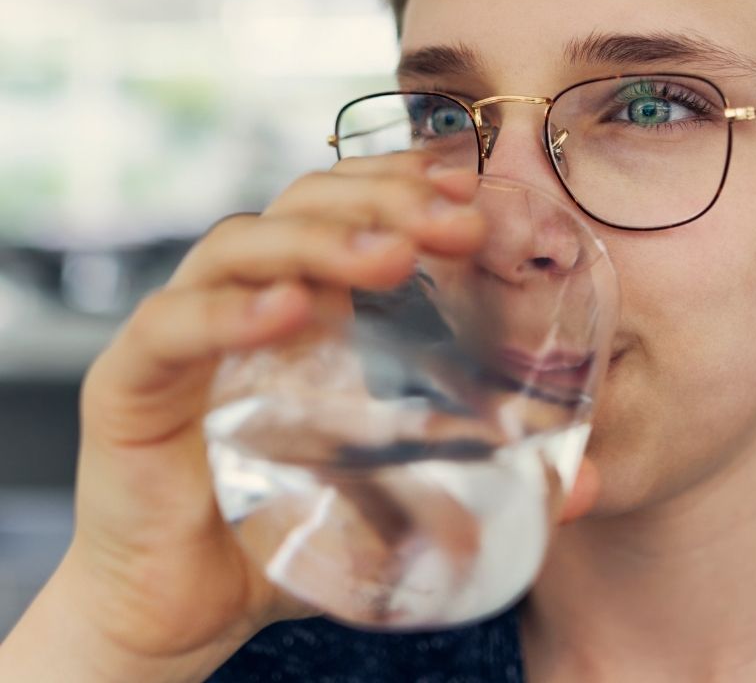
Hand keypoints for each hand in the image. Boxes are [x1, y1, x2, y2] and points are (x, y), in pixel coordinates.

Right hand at [41, 154, 487, 669]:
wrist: (183, 611)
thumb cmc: (286, 530)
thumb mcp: (397, 490)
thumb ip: (482, 480)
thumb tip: (592, 489)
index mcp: (306, 301)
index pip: (348, 203)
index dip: (403, 178)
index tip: (468, 187)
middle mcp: (245, 295)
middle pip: (304, 203)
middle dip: (383, 199)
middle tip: (455, 225)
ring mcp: (185, 330)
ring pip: (241, 243)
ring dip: (320, 241)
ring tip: (392, 258)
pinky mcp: (129, 382)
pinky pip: (170, 324)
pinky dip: (227, 310)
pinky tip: (288, 311)